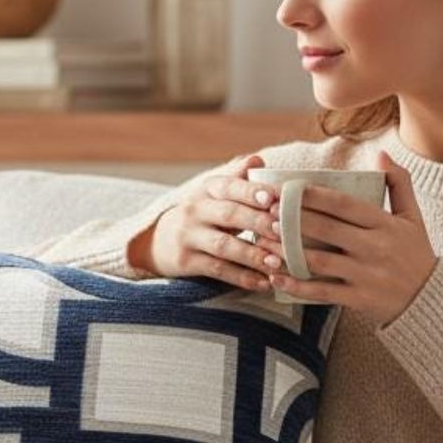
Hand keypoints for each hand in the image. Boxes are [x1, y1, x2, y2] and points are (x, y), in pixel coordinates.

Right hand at [133, 153, 275, 292]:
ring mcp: (188, 237)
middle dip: (258, 222)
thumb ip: (237, 178)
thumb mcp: (212, 194)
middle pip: (229, 214)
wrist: (157, 242)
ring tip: (277, 262)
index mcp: (207, 190)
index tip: (273, 198)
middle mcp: (194, 210)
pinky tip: (263, 283)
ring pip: (223, 245)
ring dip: (252, 255)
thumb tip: (258, 160)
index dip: (250, 191)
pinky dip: (241, 277)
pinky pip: (217, 270)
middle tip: (285, 232)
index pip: (229, 186)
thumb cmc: (200, 216)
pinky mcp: (185, 261)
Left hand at [234, 149, 438, 325]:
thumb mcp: (413, 216)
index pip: (343, 204)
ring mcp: (365, 274)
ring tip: (263, 242)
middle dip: (293, 220)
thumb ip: (399, 183)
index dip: (313, 196)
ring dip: (288, 252)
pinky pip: (322, 292)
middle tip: (266, 211)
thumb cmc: (415, 252)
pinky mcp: (358, 298)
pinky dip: (297, 286)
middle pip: (326, 229)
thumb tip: (380, 154)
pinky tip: (276, 278)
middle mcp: (374, 247)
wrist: (429, 299)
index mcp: (385, 224)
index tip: (287, 189)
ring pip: (319, 261)